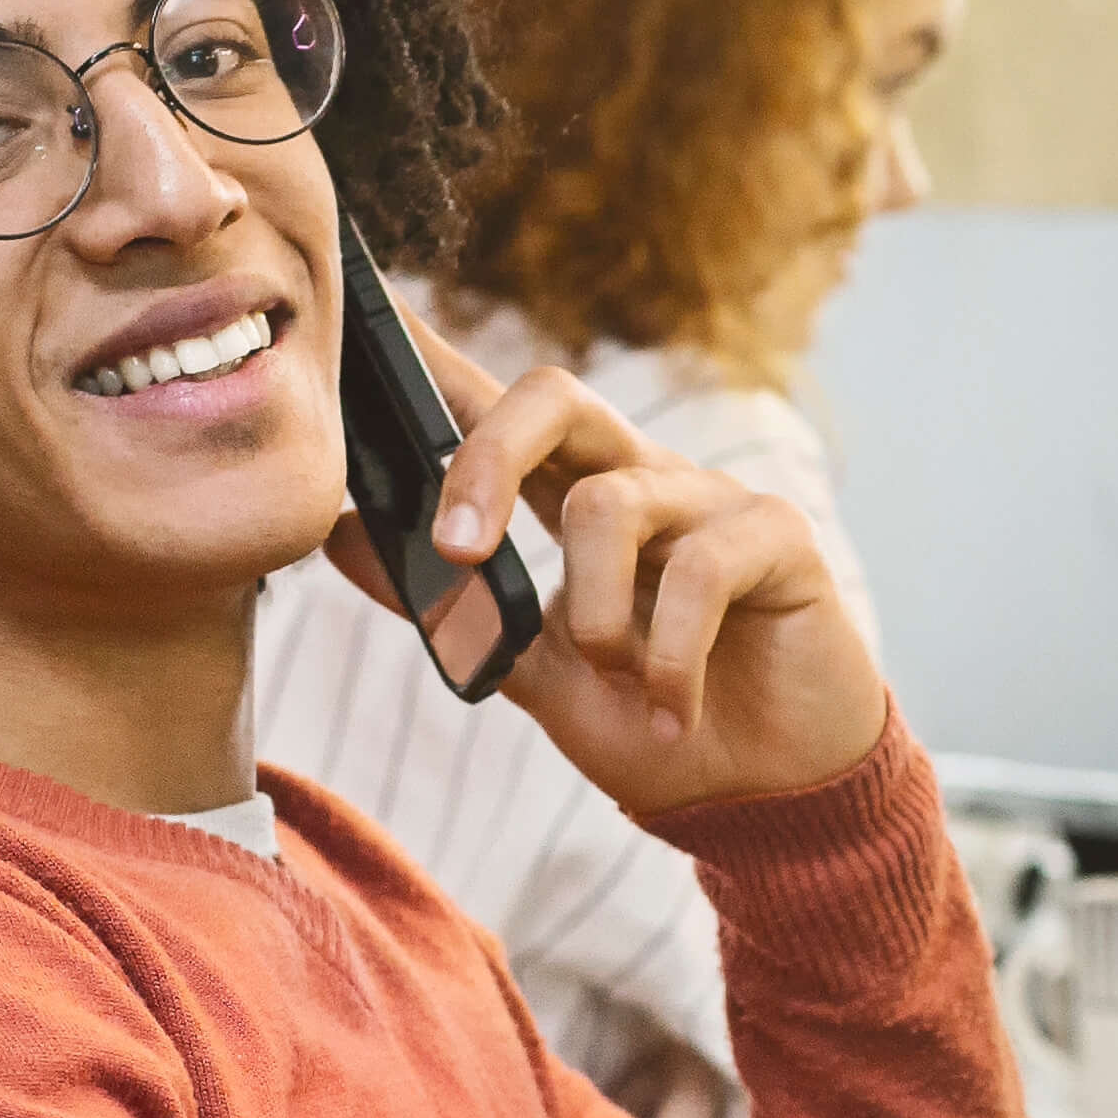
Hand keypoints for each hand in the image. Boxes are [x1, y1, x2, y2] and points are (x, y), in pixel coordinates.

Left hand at [324, 298, 887, 812]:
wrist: (764, 798)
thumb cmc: (654, 726)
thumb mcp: (533, 673)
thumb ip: (452, 609)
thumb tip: (337, 535)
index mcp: (579, 497)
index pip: (499, 409)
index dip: (438, 359)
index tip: (373, 319)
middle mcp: (645, 479)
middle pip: (555, 399)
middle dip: (485, 461)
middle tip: (458, 552)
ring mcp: (713, 502)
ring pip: (611, 504)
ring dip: (594, 616)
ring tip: (618, 681)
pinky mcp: (780, 538)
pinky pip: (699, 568)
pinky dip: (667, 655)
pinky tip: (671, 709)